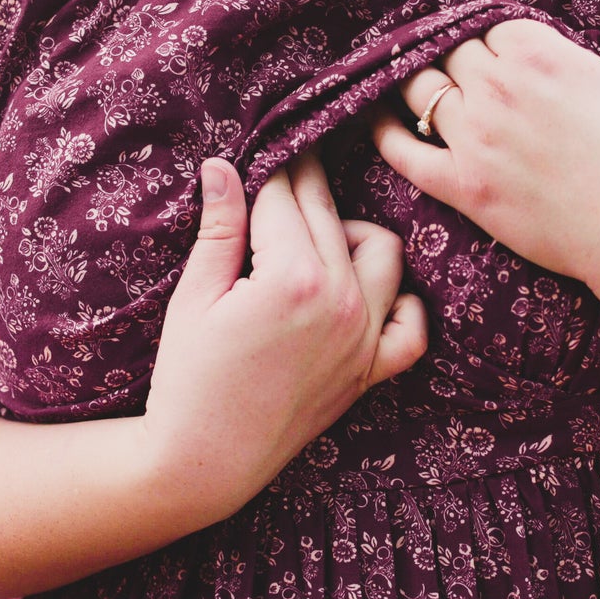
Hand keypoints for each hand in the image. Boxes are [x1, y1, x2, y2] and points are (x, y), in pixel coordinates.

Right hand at [141, 147, 428, 524]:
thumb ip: (219, 228)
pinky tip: (365, 293)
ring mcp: (364, 337)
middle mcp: (342, 301)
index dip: (270, 163)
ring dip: (350, 232)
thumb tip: (223, 165)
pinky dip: (398, 303)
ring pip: (382, 251)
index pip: (285, 194)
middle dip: (305, 182)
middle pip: (329, 213)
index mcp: (293, 277)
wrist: (206, 461)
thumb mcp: (194, 297)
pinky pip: (411, 325)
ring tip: (310, 237)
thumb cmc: (188, 378)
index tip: (269, 138)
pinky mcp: (371, 370)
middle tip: (289, 162)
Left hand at [367, 0, 599, 298]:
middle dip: (457, 61)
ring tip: (417, 89)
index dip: (493, 41)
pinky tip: (377, 122)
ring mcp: (475, 137)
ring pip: (422, 92)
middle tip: (461, 75)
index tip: (496, 54)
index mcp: (541, 53)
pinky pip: (404, 152)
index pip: (491, 28)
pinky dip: (385, 134)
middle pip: (452, 55)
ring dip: (419, 87)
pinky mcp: (463, 186)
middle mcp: (499, 88)